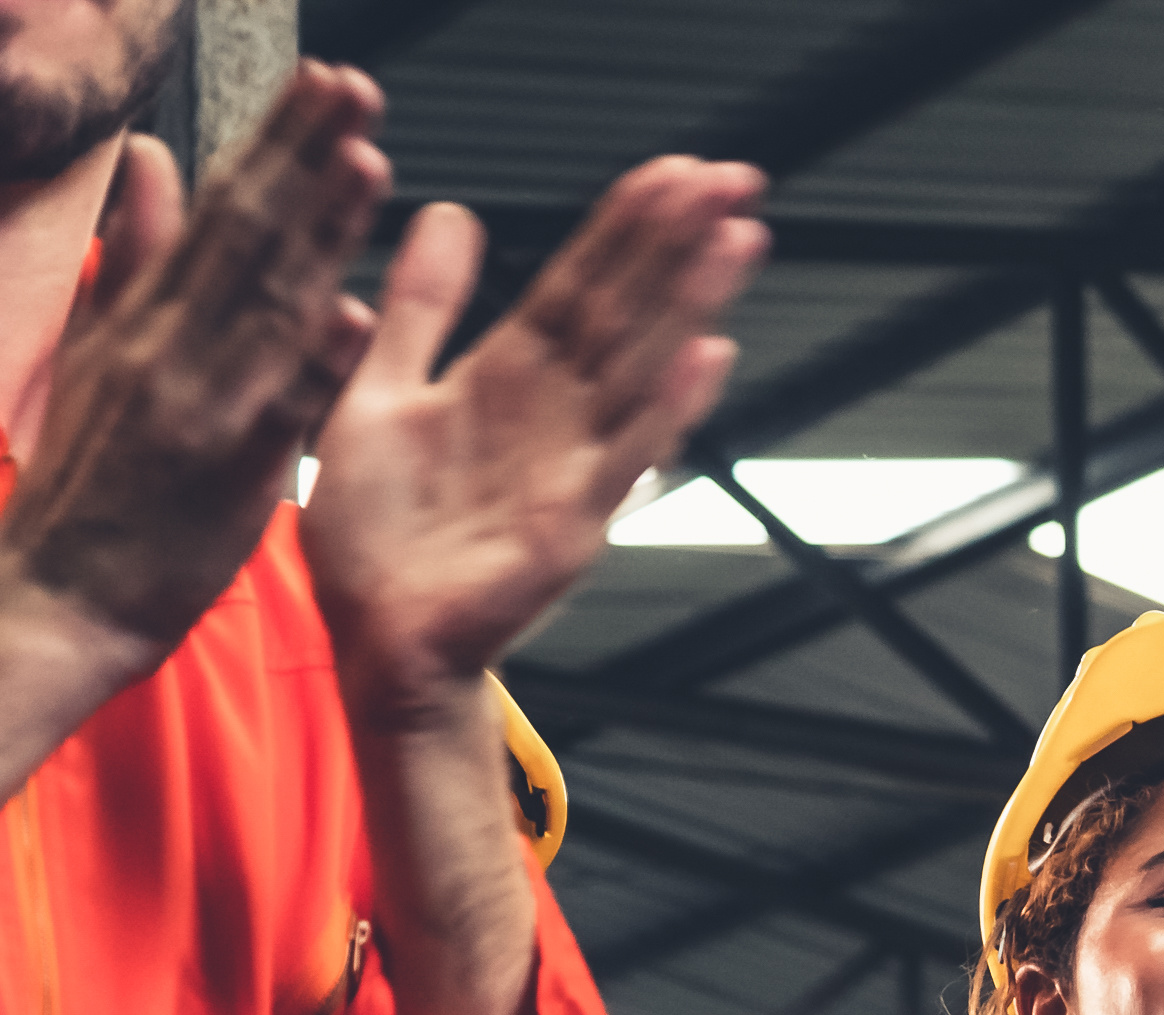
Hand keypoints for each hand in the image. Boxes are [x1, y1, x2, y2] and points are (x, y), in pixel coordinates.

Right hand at [0, 72, 387, 679]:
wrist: (58, 596)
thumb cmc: (91, 482)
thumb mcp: (97, 351)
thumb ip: (133, 256)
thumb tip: (149, 160)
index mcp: (149, 316)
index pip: (223, 211)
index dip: (276, 144)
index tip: (325, 86)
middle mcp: (172, 344)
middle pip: (248, 235)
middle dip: (304, 157)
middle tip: (357, 88)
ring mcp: (200, 404)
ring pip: (268, 306)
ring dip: (320, 233)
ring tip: (369, 161)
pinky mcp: (227, 473)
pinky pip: (277, 413)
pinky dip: (314, 363)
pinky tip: (352, 313)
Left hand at [304, 157, 765, 714]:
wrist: (378, 645)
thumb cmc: (377, 540)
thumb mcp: (374, 392)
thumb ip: (419, 310)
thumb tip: (451, 215)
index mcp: (502, 383)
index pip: (577, 286)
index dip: (624, 228)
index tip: (673, 171)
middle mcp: (549, 419)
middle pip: (623, 311)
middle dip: (674, 242)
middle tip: (733, 176)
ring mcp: (569, 471)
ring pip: (637, 367)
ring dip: (689, 303)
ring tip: (738, 237)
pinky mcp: (569, 526)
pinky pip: (623, 457)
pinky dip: (665, 409)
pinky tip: (705, 358)